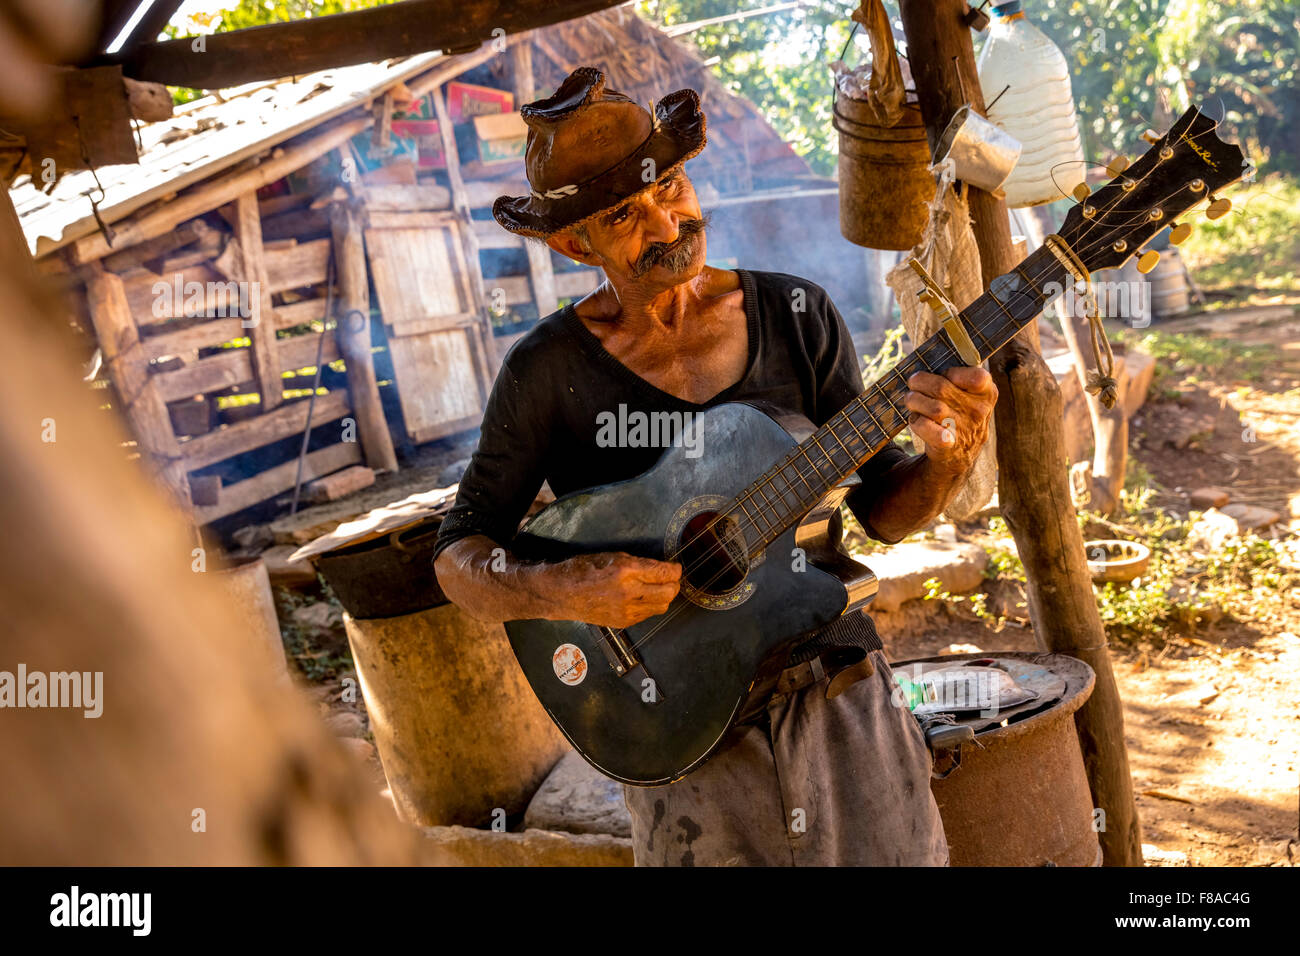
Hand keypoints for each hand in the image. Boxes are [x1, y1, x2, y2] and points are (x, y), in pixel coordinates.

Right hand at [548, 552, 681, 627]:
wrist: (563, 593)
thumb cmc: (585, 569)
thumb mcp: (614, 557)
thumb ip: (640, 564)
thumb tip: (661, 569)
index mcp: (627, 571)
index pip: (665, 573)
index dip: (675, 570)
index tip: (675, 567)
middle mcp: (630, 593)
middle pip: (670, 592)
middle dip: (674, 583)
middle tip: (670, 578)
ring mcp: (627, 610)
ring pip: (662, 606)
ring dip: (664, 596)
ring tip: (657, 588)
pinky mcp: (624, 622)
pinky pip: (648, 614)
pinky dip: (651, 605)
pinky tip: (642, 597)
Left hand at [903, 366, 998, 474]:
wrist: (959, 454)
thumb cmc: (958, 412)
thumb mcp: (969, 393)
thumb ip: (957, 375)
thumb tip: (927, 358)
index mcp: (987, 393)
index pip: (977, 377)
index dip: (953, 373)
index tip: (944, 375)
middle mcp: (979, 411)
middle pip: (942, 388)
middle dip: (920, 382)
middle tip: (913, 383)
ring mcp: (965, 429)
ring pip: (933, 408)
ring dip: (914, 401)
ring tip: (911, 401)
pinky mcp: (948, 446)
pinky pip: (927, 428)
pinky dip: (917, 422)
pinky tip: (917, 420)